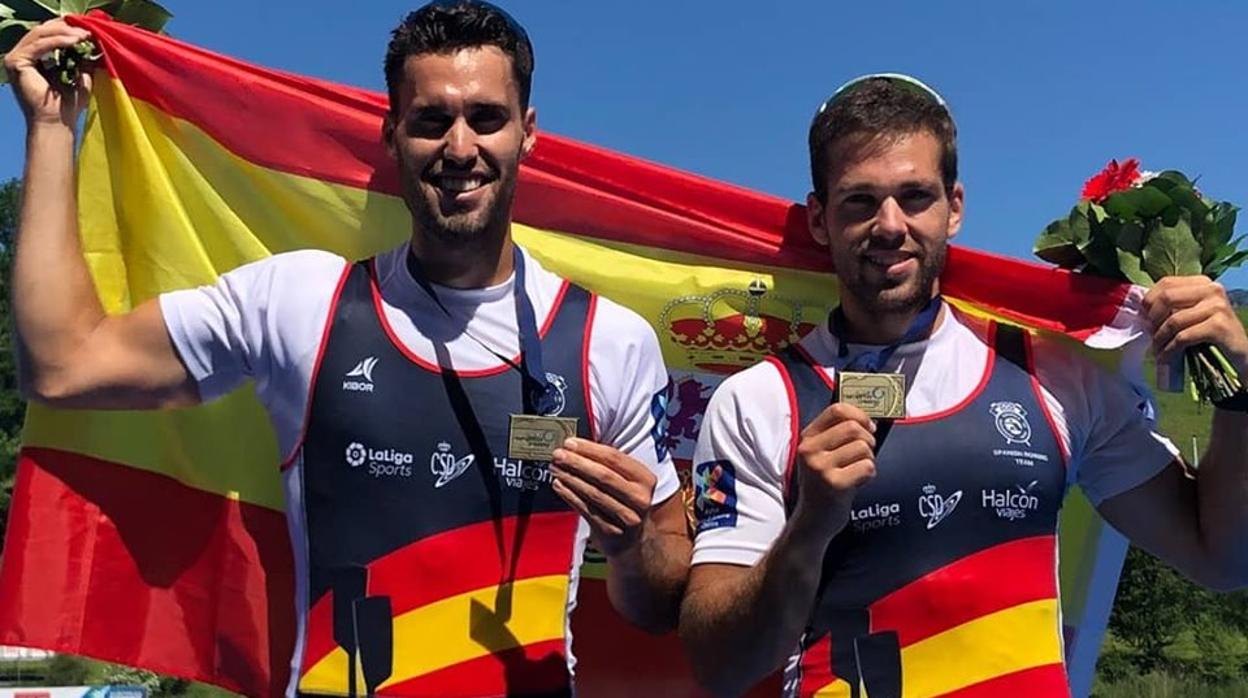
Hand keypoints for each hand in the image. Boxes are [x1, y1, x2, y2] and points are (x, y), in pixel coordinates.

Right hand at [4, 19, 94, 127]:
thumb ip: (83, 60)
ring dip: (64, 33)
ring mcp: (16, 58)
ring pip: (40, 34)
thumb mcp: (80, 76)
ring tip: (84, 35)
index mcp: (34, 58)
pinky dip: (58, 41)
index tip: (89, 30)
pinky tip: (74, 41)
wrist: (57, 124)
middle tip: (88, 30)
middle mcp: (22, 56)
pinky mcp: (16, 62)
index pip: (49, 35)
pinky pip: (39, 45)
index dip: (68, 29)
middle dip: (67, 28)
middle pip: (43, 31)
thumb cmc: (68, 106)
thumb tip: (94, 44)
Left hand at [550, 438, 656, 558]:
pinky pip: (586, 510)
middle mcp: (640, 498)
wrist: (634, 541)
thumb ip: (609, 465)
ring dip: (571, 478)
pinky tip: (559, 485)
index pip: (615, 458)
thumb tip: (577, 447)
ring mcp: (627, 517)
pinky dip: (570, 496)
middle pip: (604, 475)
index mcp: (645, 479)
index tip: (570, 442)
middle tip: (558, 454)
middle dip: (577, 463)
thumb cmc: (625, 502)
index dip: (590, 449)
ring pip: (593, 493)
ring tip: (555, 468)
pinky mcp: (611, 531)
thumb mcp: (628, 482)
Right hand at [792, 402, 876, 535]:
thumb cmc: (824, 484)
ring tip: (857, 470)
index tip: (869, 426)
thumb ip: (838, 435)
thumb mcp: (821, 455)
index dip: (859, 414)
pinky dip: (869, 474)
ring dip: (868, 459)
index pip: (837, 410)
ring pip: (863, 447)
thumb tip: (870, 419)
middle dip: (868, 439)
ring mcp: (821, 468)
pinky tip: (858, 482)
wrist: (812, 520)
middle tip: (865, 452)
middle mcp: (810, 450)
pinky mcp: (835, 484)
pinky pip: (867, 467)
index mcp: (807, 438)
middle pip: (853, 428)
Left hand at [1145, 276, 1247, 376]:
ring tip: (1157, 350)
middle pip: (1167, 298)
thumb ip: (1173, 306)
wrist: (1240, 356)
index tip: (1145, 319)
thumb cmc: (1211, 335)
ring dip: (1160, 339)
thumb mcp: (1192, 314)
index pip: (1166, 283)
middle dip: (1153, 320)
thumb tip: (1141, 308)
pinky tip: (1166, 357)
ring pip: (1173, 320)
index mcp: (1203, 283)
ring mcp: (1218, 306)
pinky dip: (1170, 349)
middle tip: (1151, 336)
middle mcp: (1212, 289)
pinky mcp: (1219, 326)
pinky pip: (1183, 337)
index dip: (1150, 302)